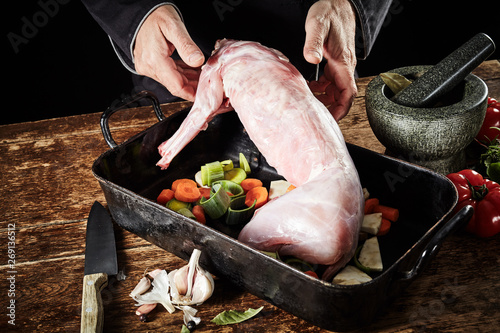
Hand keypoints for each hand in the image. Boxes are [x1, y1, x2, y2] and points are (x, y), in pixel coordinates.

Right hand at [133, 5, 204, 100]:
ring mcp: (147, 67)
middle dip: (193, 86)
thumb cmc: (154, 16)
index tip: (204, 95)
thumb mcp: (173, 26)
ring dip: (188, 80)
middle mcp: (148, 67)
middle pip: (175, 85)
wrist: (138, 12)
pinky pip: (168, 74)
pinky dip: (181, 74)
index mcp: (154, 59)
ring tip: (203, 75)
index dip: (191, 93)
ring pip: (172, 81)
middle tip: (208, 82)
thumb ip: (186, 45)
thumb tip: (198, 61)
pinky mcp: (149, 65)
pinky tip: (192, 71)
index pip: (176, 85)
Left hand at [304, 0, 357, 120]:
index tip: (331, 119)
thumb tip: (311, 59)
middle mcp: (344, 66)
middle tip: (316, 116)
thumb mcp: (317, 25)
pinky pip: (331, 81)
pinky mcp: (334, 61)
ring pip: (336, 90)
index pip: (348, 93)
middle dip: (331, 108)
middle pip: (342, 96)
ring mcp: (340, 64)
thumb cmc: (330, 12)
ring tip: (310, 102)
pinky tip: (310, 87)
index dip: (341, 109)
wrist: (338, 2)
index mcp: (343, 62)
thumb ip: (313, 43)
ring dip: (325, 98)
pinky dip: (322, 88)